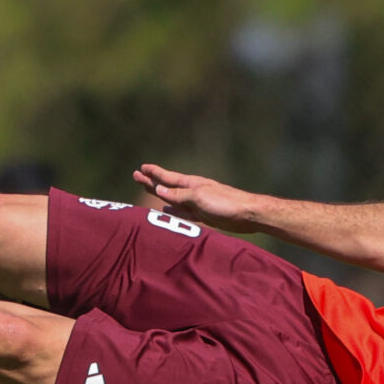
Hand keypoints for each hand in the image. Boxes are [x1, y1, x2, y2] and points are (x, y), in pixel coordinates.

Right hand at [132, 164, 258, 229]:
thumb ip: (178, 195)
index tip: (141, 168)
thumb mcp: (198, 197)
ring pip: (173, 199)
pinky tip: (167, 210)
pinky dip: (173, 211)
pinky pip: (183, 212)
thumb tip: (158, 190)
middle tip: (136, 176)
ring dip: (161, 195)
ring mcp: (197, 203)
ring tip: (150, 190)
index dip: (153, 173)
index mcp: (190, 184)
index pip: (167, 177)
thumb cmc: (224, 203)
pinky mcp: (203, 215)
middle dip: (151, 181)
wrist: (246, 214)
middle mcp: (192, 191)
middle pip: (167, 186)